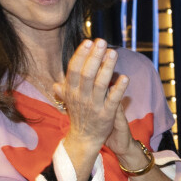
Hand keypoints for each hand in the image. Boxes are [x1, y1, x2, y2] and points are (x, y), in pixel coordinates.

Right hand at [56, 39, 128, 180]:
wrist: (84, 140)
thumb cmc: (79, 116)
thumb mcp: (70, 102)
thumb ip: (66, 90)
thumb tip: (55, 83)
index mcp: (71, 92)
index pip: (74, 70)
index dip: (80, 55)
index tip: (88, 41)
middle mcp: (81, 98)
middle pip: (87, 74)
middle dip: (94, 57)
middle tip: (101, 42)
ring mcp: (94, 106)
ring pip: (100, 84)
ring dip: (107, 68)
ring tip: (113, 53)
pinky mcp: (107, 115)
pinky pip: (113, 100)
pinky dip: (119, 88)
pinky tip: (125, 77)